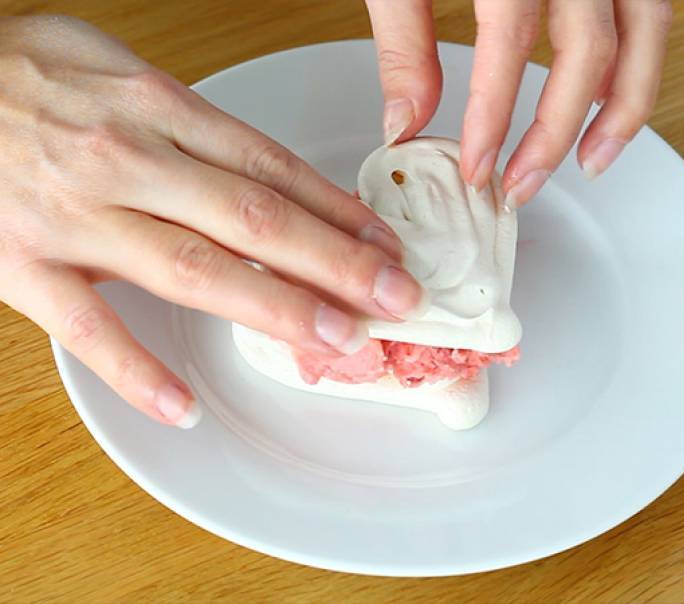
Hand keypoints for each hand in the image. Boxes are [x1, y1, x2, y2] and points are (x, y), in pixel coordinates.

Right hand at [0, 16, 424, 427]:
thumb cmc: (25, 74)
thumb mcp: (119, 71)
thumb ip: (192, 122)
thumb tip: (266, 169)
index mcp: (157, 110)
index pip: (270, 170)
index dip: (337, 212)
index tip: (384, 246)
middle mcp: (129, 161)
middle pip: (253, 221)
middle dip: (336, 264)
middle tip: (395, 299)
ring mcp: (76, 216)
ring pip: (193, 270)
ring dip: (274, 308)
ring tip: (336, 338)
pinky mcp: (22, 265)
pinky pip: (87, 328)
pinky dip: (137, 371)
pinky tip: (184, 407)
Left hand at [365, 0, 671, 206]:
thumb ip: (404, 40)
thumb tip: (407, 124)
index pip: (509, 43)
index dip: (493, 117)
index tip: (476, 167)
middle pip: (588, 48)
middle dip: (554, 131)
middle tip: (522, 185)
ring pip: (644, 30)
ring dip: (624, 107)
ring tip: (593, 162)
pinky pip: (651, 7)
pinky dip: (637, 61)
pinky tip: (608, 101)